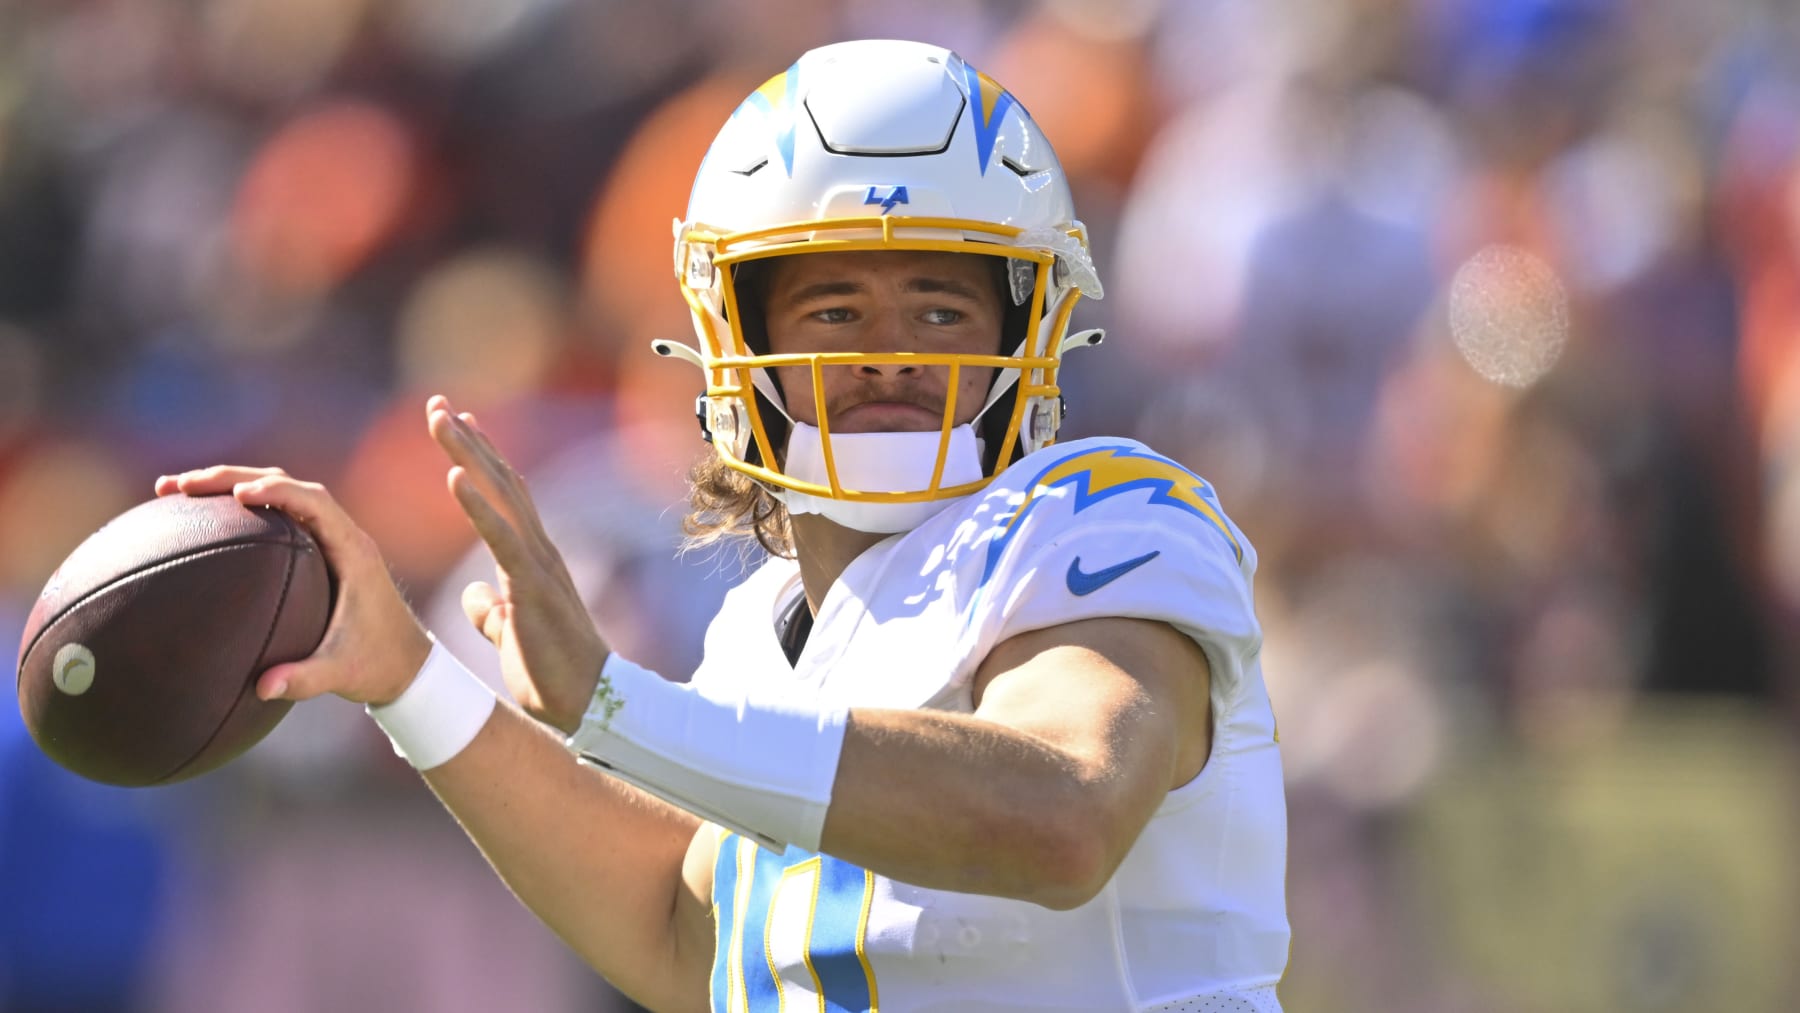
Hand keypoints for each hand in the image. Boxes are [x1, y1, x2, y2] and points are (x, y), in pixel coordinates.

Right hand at [152, 467, 432, 704]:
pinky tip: (197, 522)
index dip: (277, 492)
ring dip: (229, 486)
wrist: (407, 665)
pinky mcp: (315, 549)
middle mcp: (341, 535)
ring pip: (277, 494)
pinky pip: (275, 516)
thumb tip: (262, 688)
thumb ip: (306, 679)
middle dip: (232, 479)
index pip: (314, 503)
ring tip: (173, 492)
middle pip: (286, 486)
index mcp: (352, 551)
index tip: (237, 495)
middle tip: (178, 486)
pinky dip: (238, 511)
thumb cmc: (378, 665)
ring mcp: (328, 539)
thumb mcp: (343, 674)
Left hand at [426, 395, 608, 733]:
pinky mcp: (533, 587)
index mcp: (533, 559)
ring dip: (467, 454)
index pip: (505, 495)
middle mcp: (540, 550)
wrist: (588, 705)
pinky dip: (478, 506)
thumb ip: (495, 610)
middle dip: (468, 440)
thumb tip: (476, 595)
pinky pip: (503, 537)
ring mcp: (539, 564)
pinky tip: (454, 477)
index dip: (480, 457)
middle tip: (437, 404)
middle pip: (501, 481)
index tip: (457, 421)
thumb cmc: (552, 674)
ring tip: (439, 420)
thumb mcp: (511, 634)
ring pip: (501, 495)